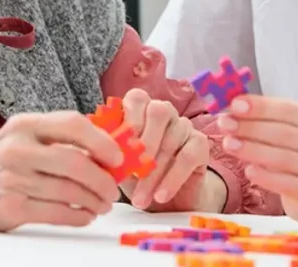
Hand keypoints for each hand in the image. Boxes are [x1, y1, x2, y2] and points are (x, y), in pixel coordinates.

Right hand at [0, 111, 122, 230]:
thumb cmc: (1, 160)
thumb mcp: (24, 136)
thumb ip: (59, 138)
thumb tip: (109, 149)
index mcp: (26, 124)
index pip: (72, 124)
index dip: (101, 140)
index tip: (118, 155)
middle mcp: (18, 148)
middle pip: (74, 162)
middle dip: (102, 178)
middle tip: (113, 189)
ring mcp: (12, 178)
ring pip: (69, 191)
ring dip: (94, 200)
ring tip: (102, 204)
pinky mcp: (9, 207)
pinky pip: (56, 213)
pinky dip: (78, 216)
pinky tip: (85, 215)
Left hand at [118, 88, 216, 211]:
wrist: (166, 200)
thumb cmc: (136, 176)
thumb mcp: (118, 165)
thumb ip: (108, 153)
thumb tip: (96, 152)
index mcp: (141, 110)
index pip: (137, 98)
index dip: (129, 118)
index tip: (121, 147)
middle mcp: (165, 112)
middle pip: (159, 111)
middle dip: (145, 142)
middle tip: (133, 173)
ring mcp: (184, 126)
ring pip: (172, 139)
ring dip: (154, 173)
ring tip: (140, 199)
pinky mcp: (200, 143)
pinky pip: (188, 156)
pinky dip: (173, 178)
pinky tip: (161, 196)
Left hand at [217, 95, 297, 219]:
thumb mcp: (294, 129)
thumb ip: (270, 117)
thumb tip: (234, 107)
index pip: (291, 110)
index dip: (262, 107)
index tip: (235, 105)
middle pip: (286, 134)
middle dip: (251, 127)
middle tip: (225, 124)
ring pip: (285, 159)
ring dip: (253, 150)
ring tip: (228, 144)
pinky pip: (287, 184)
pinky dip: (265, 177)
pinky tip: (248, 171)